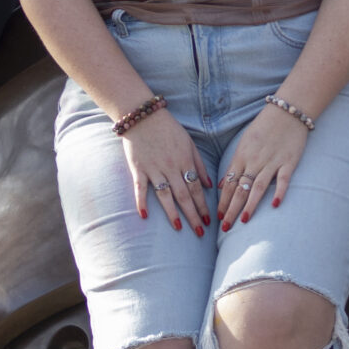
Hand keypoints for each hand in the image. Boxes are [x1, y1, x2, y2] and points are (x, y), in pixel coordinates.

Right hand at [122, 109, 210, 235]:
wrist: (143, 116)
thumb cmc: (168, 129)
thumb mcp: (189, 143)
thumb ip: (199, 164)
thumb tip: (210, 185)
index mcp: (185, 161)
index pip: (196, 188)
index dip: (203, 205)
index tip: (209, 221)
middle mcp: (171, 167)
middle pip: (184, 195)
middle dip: (193, 215)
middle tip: (199, 232)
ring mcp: (154, 169)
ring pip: (165, 195)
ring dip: (172, 213)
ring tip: (179, 228)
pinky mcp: (138, 168)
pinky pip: (140, 188)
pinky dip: (141, 201)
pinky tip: (144, 216)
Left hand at [217, 106, 311, 230]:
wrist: (287, 111)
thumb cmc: (264, 126)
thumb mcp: (244, 142)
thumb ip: (234, 164)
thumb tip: (222, 185)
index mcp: (242, 156)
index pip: (229, 183)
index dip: (223, 201)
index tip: (218, 217)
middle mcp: (254, 161)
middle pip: (240, 189)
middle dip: (231, 209)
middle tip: (225, 227)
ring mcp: (272, 162)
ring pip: (258, 187)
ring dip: (250, 205)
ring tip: (243, 221)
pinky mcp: (289, 162)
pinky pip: (283, 180)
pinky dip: (279, 192)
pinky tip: (274, 205)